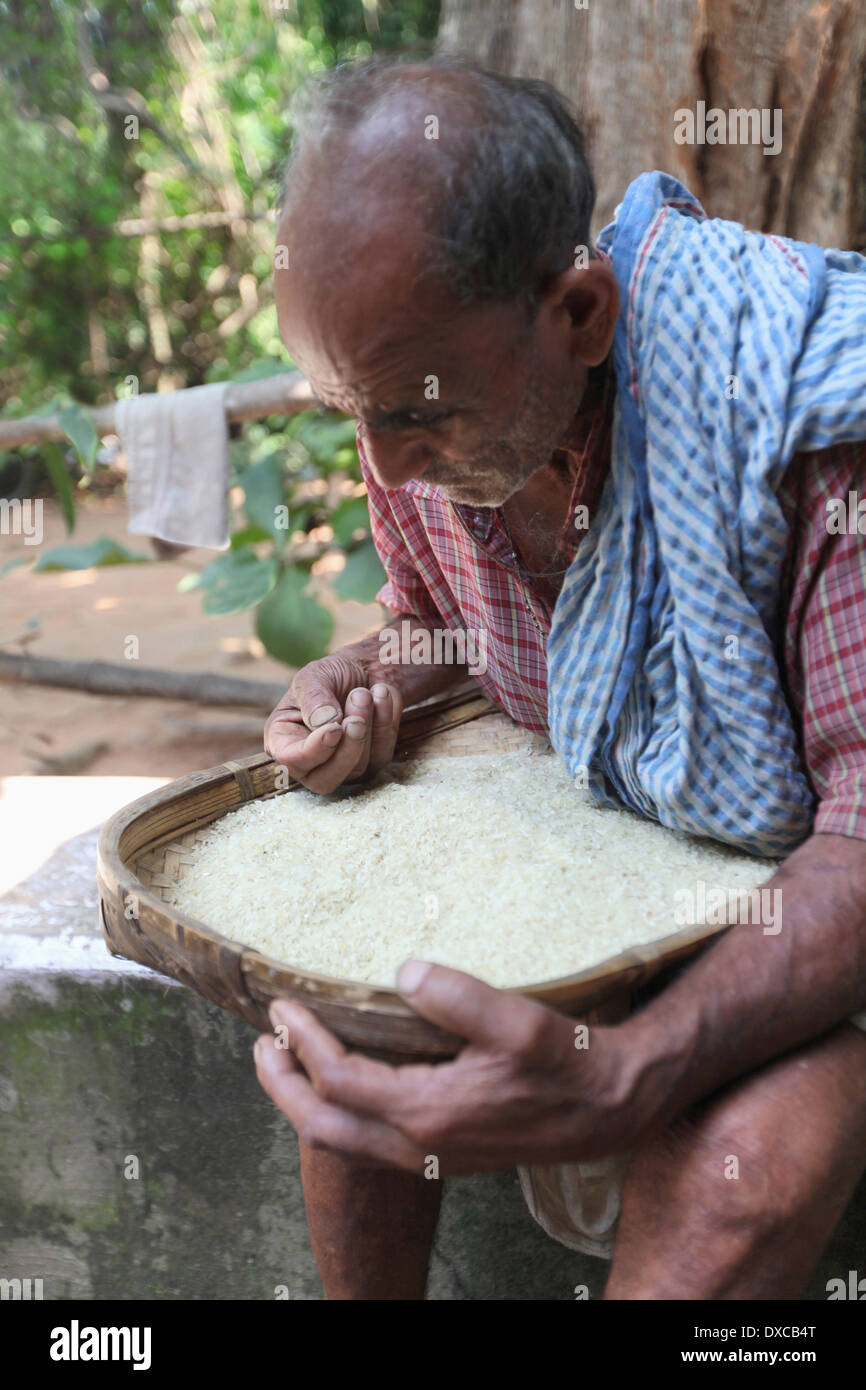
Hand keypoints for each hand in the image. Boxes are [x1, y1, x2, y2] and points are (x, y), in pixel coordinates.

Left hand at [254, 962, 650, 1175]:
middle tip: (261, 1044)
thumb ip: (457, 996)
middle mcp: (420, 1145)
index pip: (340, 1080)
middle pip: (323, 1126)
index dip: (304, 1043)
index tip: (282, 1006)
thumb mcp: (519, 1021)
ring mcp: (430, 1157)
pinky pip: (368, 1145)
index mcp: (428, 1112)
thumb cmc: (568, 1063)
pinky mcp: (443, 1156)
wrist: (610, 1110)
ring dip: (305, 1103)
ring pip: (343, 1142)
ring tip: (285, 1064)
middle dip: (282, 1086)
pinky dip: (338, 1115)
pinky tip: (344, 1085)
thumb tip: (403, 971)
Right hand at [263, 651, 401, 793]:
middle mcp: (309, 762)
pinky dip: (385, 722)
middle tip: (357, 717)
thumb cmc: (332, 675)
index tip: (335, 728)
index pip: (291, 761)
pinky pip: (382, 754)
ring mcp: (342, 767)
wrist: (366, 669)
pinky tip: (381, 696)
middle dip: (347, 749)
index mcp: (283, 740)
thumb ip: (313, 699)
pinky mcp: (371, 764)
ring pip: (358, 768)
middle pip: (324, 781)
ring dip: (368, 726)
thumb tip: (324, 724)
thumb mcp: (314, 676)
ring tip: (364, 693)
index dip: (314, 749)